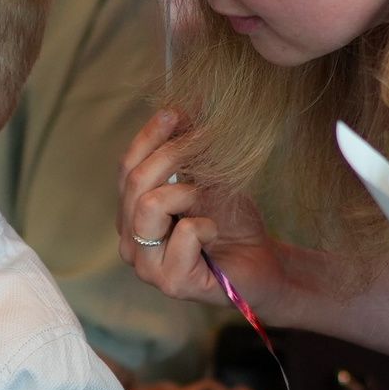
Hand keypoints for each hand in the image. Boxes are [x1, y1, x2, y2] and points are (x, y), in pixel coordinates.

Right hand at [117, 109, 285, 314]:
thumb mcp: (208, 177)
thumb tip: (181, 107)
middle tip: (204, 143)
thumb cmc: (232, 224)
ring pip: (149, 206)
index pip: (126, 169)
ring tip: (205, 201)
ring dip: (186, 193)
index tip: (174, 113)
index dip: (148, 137)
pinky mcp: (171, 282)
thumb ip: (188, 150)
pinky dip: (206, 225)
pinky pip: (183, 233)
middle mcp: (130, 241)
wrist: (263, 263)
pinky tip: (215, 233)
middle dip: (171, 155)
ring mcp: (146, 266)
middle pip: (134, 183)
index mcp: (132, 215)